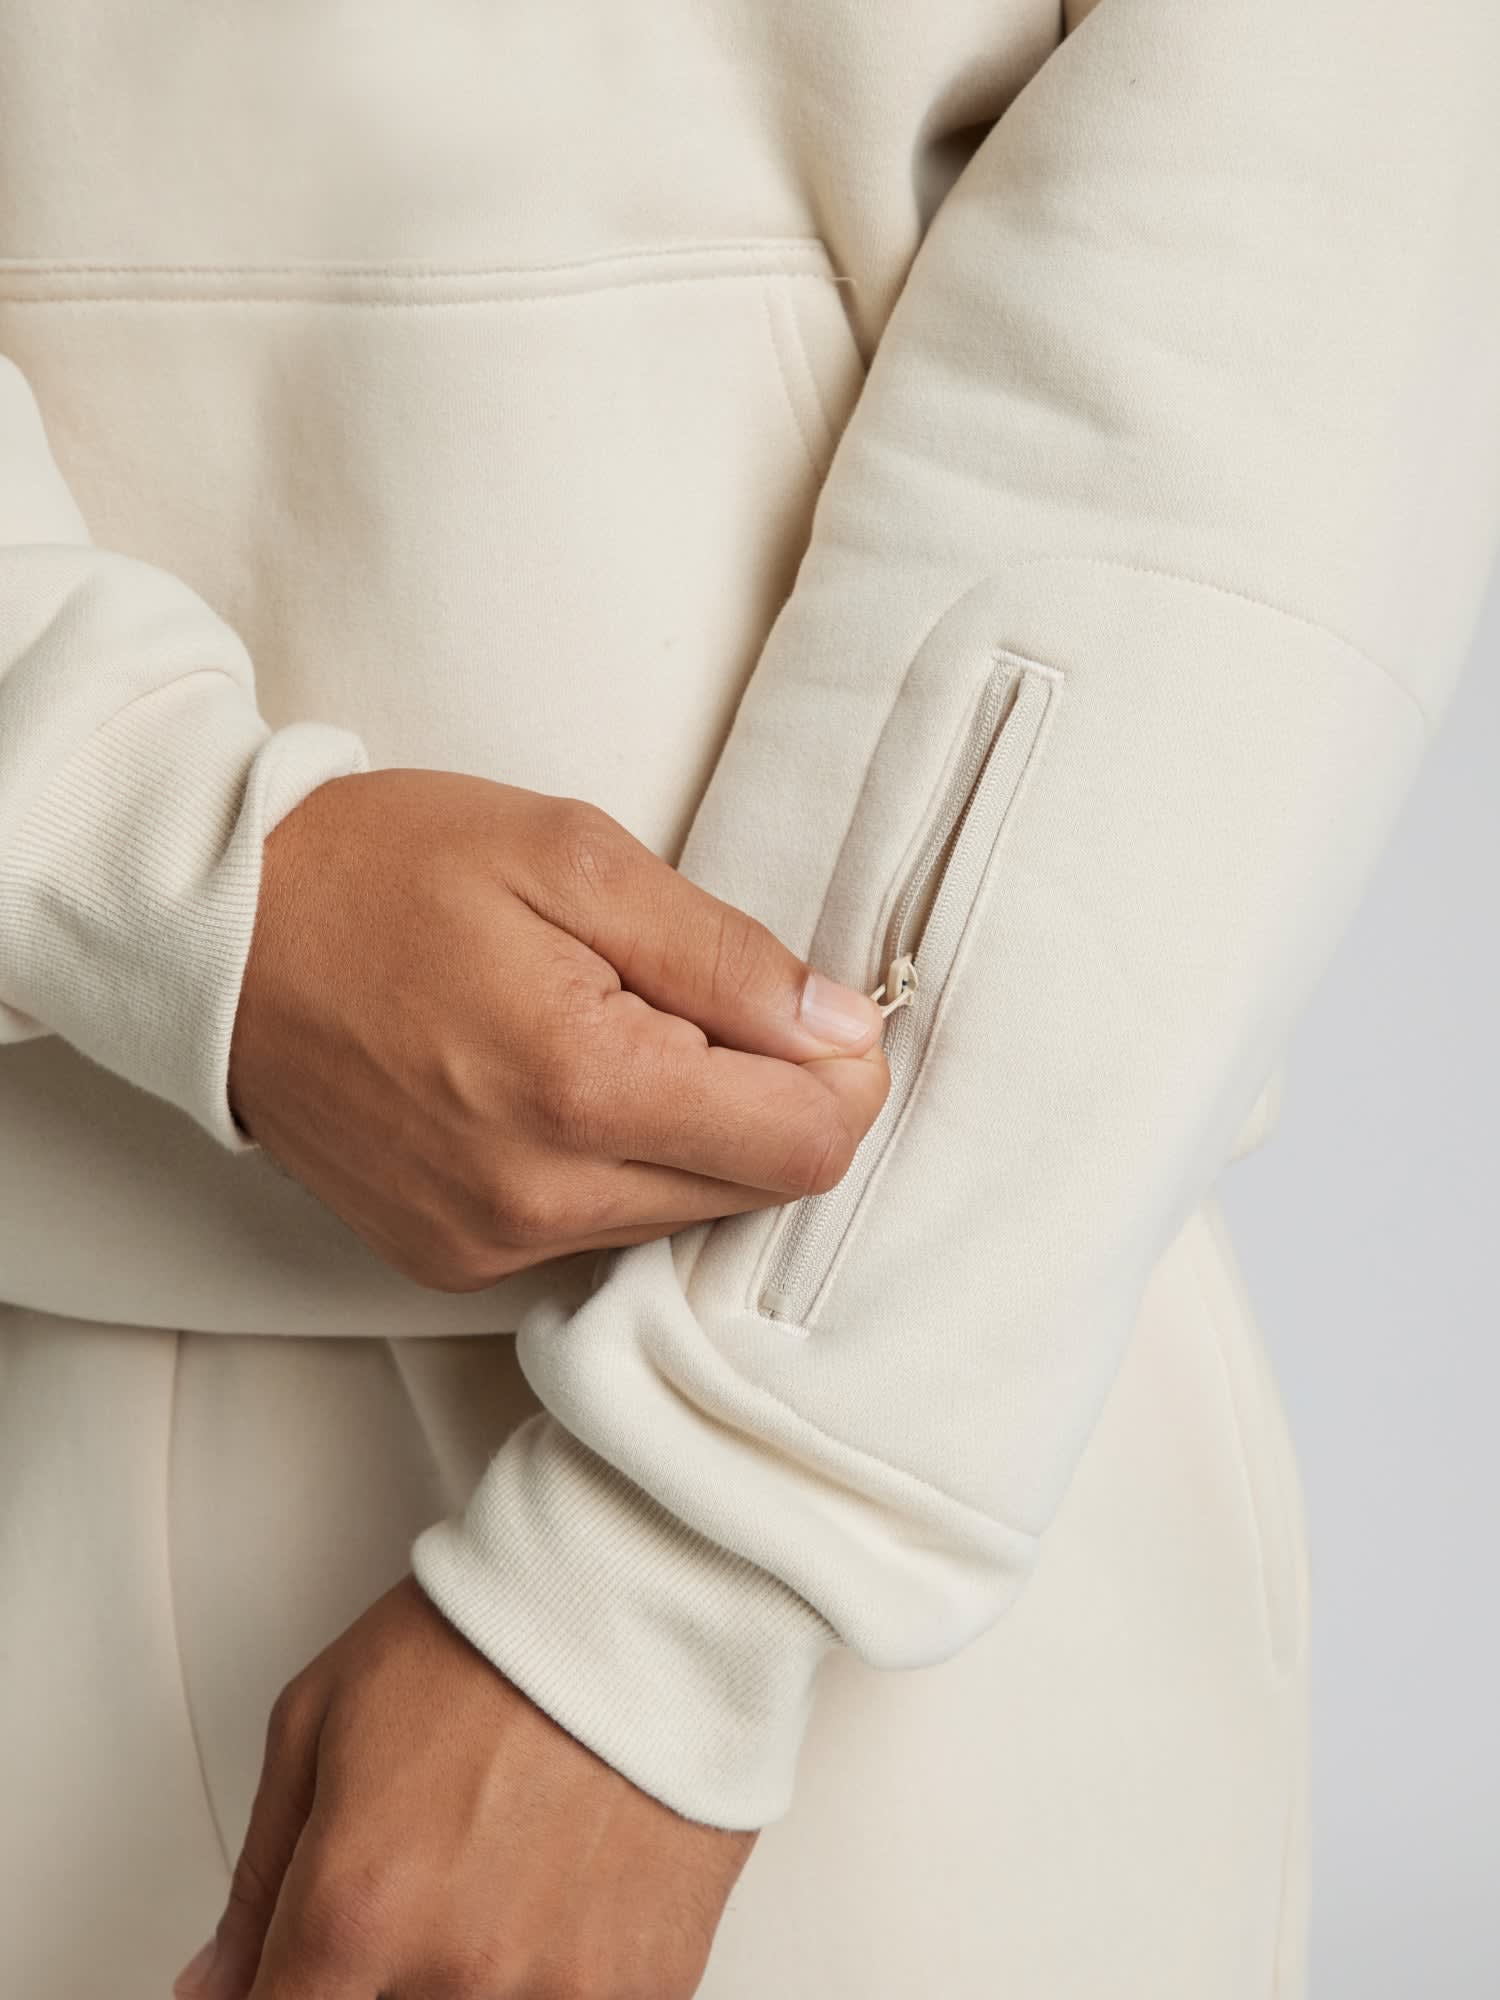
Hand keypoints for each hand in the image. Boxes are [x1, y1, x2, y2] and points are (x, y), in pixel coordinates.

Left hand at [171, 1576, 753, 1999]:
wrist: (648, 1593)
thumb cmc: (493, 1631)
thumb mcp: (319, 1716)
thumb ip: (258, 1878)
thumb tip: (219, 1984)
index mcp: (356, 1908)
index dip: (278, 1990)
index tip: (298, 1968)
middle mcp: (458, 1969)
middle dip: (379, 1963)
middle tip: (419, 1871)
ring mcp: (559, 1990)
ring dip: (472, 1964)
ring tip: (499, 1865)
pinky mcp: (648, 1984)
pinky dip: (556, 1964)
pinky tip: (561, 1881)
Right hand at [228, 770, 888, 1289]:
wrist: (215, 936)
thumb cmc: (388, 870)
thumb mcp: (573, 856)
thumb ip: (725, 955)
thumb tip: (846, 1030)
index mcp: (580, 1088)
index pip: (802, 1148)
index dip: (841, 1078)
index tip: (812, 1012)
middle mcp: (538, 1200)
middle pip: (753, 1192)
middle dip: (763, 1098)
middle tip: (690, 998)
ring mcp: (488, 1246)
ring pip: (680, 1216)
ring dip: (687, 1132)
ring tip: (604, 1030)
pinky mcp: (451, 1261)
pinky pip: (597, 1231)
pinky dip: (612, 1165)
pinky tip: (553, 1084)